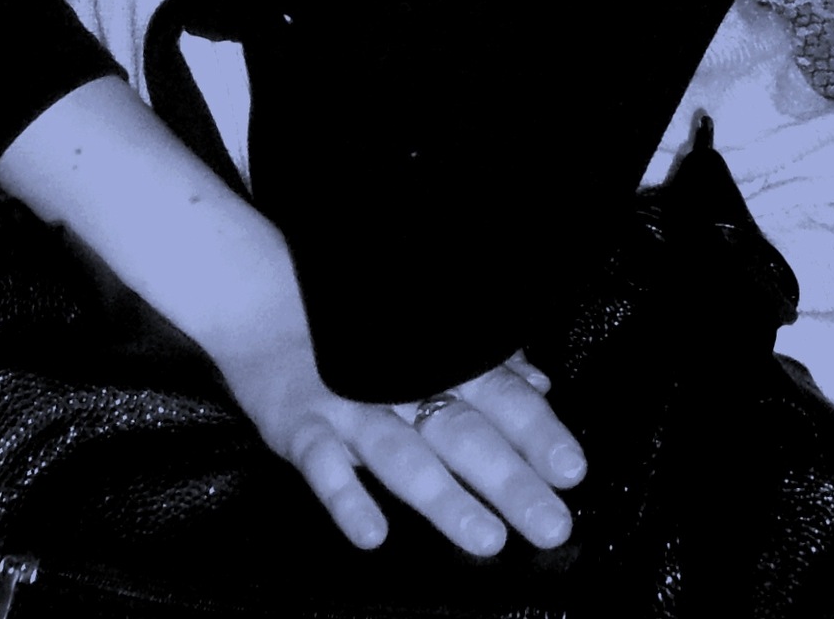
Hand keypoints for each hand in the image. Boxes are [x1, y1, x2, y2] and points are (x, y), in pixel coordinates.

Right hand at [224, 311, 584, 557]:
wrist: (258, 294)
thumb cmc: (351, 324)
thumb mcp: (419, 338)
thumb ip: (483, 364)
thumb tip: (542, 385)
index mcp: (434, 362)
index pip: (497, 397)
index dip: (537, 433)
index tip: (574, 472)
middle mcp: (397, 383)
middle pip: (462, 432)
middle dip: (510, 479)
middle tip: (552, 525)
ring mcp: (346, 404)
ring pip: (401, 455)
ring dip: (445, 498)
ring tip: (487, 540)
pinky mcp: (297, 423)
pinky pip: (322, 465)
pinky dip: (346, 498)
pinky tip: (373, 536)